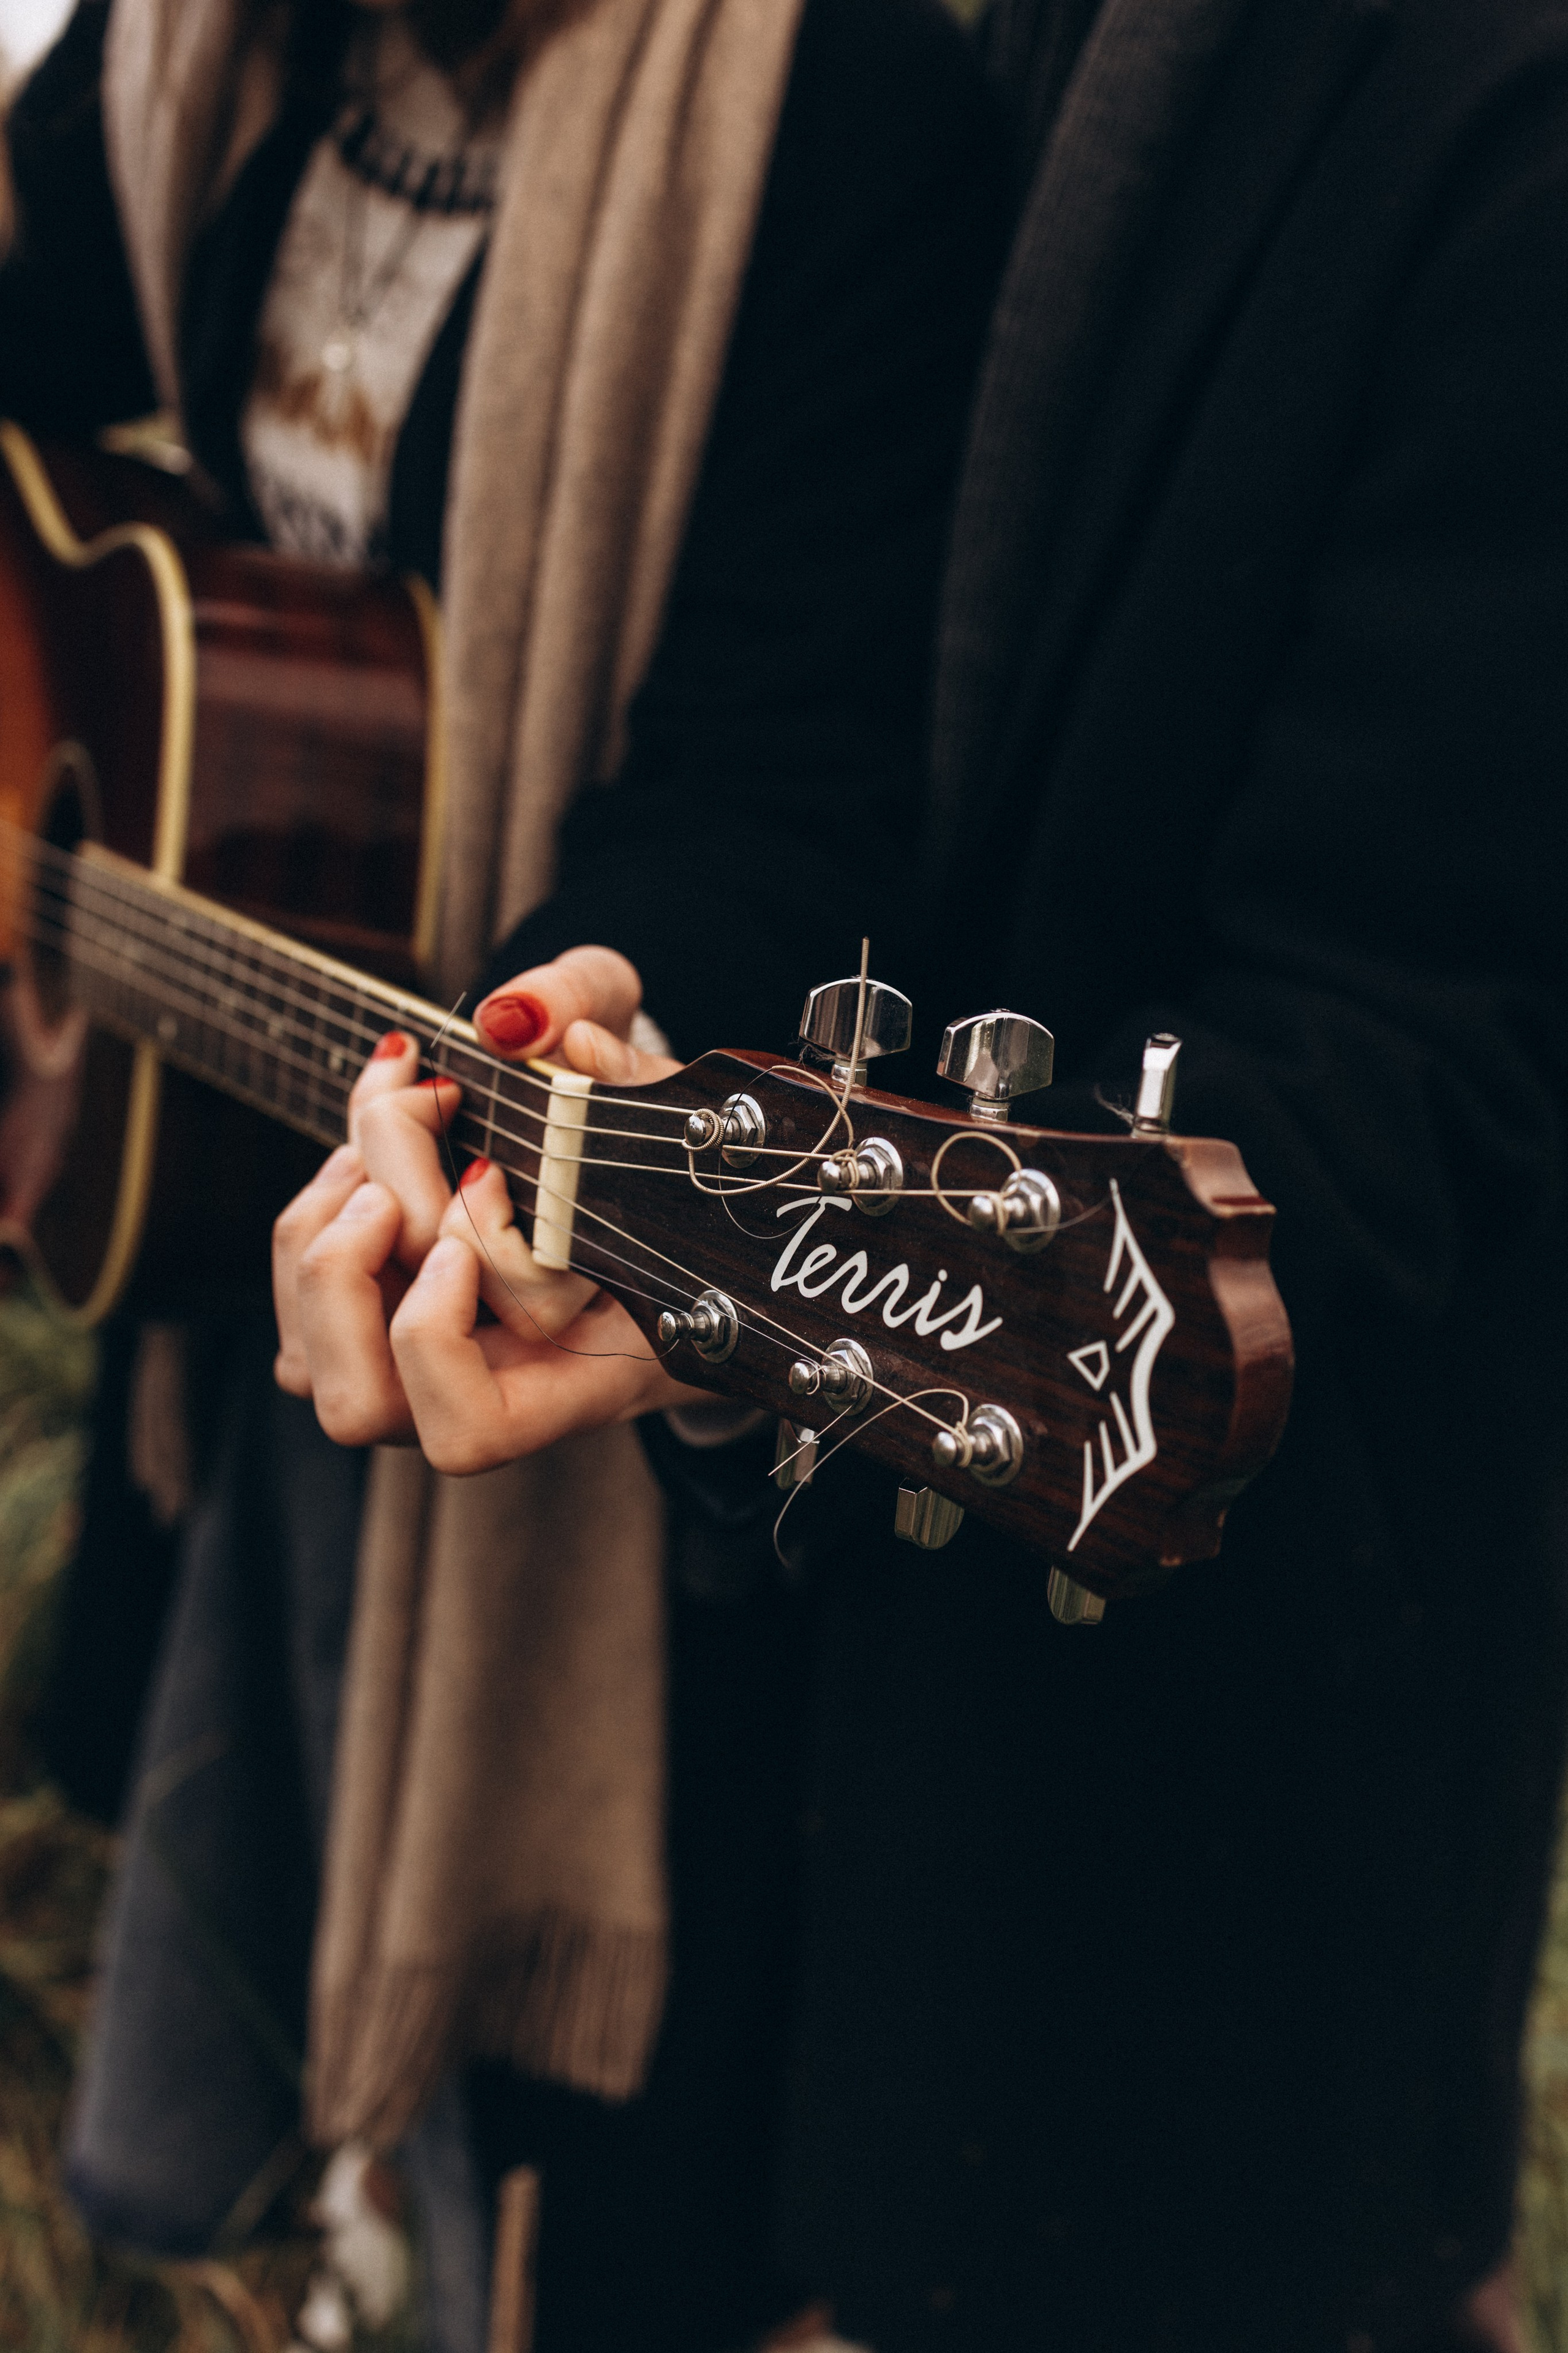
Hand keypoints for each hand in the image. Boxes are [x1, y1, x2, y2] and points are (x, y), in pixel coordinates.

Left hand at [273, 946, 706, 1460]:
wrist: (665, 1209)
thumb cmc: (680, 1175)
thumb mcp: (679, 1109)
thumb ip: (625, 1070)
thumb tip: (532, 1021)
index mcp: (580, 1378)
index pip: (470, 1429)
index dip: (435, 1330)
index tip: (475, 1200)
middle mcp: (493, 1393)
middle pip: (361, 1407)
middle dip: (349, 1269)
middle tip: (398, 1161)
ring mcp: (424, 1376)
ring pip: (306, 1366)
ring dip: (319, 1230)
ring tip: (383, 1135)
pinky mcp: (379, 1339)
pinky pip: (296, 1317)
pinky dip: (311, 1217)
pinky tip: (365, 1152)